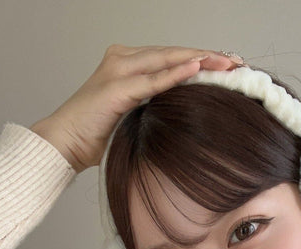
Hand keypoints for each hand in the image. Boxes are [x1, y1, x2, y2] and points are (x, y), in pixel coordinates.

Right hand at [31, 45, 241, 172]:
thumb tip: (185, 110)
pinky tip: (196, 68)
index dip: (200, 58)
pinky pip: (152, 80)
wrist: (64, 143)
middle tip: (236, 62)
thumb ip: (154, 105)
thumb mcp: (133, 115)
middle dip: (206, 56)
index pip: (170, 56)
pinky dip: (175, 74)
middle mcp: (122, 59)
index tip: (228, 64)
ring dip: (198, 60)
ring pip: (166, 60)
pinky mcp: (115, 88)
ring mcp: (118, 70)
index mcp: (127, 63)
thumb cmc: (96, 135)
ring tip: (225, 62)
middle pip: (172, 53)